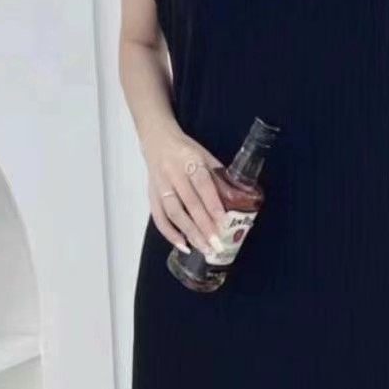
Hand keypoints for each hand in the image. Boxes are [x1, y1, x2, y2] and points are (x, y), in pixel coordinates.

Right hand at [144, 127, 224, 253]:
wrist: (156, 140)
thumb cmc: (186, 150)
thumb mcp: (206, 156)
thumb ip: (219, 177)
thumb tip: (237, 200)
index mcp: (190, 160)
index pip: (203, 185)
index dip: (212, 204)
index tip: (223, 223)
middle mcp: (173, 173)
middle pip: (189, 203)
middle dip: (203, 226)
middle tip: (216, 245)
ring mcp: (160, 185)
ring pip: (174, 213)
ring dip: (189, 233)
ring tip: (203, 248)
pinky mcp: (151, 195)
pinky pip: (158, 217)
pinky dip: (169, 233)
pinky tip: (182, 245)